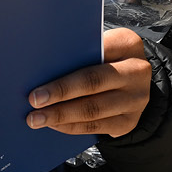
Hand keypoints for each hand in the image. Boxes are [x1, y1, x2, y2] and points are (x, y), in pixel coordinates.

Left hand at [25, 28, 151, 136]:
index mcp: (127, 44)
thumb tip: (40, 69)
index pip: (95, 53)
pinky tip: (54, 124)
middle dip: (60, 93)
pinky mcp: (129, 121)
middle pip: (93, 82)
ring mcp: (136, 99)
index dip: (69, 65)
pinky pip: (96, 127)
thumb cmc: (107, 61)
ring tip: (37, 119)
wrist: (133, 84)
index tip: (39, 77)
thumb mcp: (103, 47)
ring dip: (61, 115)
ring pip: (93, 109)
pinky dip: (71, 126)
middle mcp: (137, 71)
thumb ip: (81, 53)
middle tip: (34, 101)